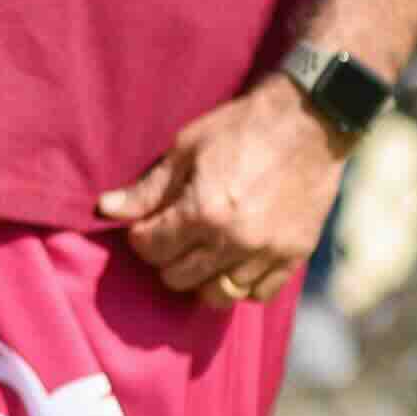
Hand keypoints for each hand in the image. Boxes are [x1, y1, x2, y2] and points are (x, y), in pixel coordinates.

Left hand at [97, 77, 351, 309]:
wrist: (310, 120)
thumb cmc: (243, 127)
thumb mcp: (187, 147)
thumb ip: (148, 188)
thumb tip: (105, 209)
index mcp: (203, 211)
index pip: (150, 249)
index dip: (141, 236)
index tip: (149, 223)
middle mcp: (234, 240)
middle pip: (177, 278)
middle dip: (166, 258)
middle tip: (173, 235)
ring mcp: (267, 252)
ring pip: (217, 295)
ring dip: (201, 278)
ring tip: (201, 253)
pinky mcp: (294, 255)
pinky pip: (258, 294)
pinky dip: (241, 285)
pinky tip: (233, 263)